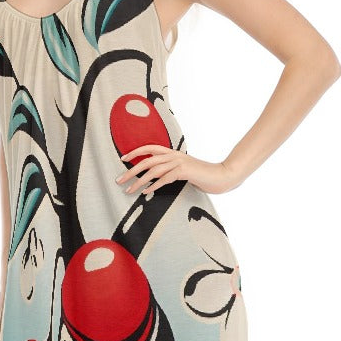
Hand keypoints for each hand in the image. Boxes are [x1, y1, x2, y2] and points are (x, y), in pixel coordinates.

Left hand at [116, 145, 238, 196]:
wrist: (221, 176)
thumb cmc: (202, 176)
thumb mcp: (184, 170)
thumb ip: (170, 170)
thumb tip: (155, 177)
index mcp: (173, 153)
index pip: (150, 148)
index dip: (135, 152)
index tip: (122, 158)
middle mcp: (174, 155)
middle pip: (147, 161)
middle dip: (130, 171)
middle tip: (119, 180)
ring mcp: (179, 162)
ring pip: (153, 170)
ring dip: (139, 181)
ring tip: (129, 190)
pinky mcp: (184, 171)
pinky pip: (165, 178)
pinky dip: (154, 186)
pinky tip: (146, 193)